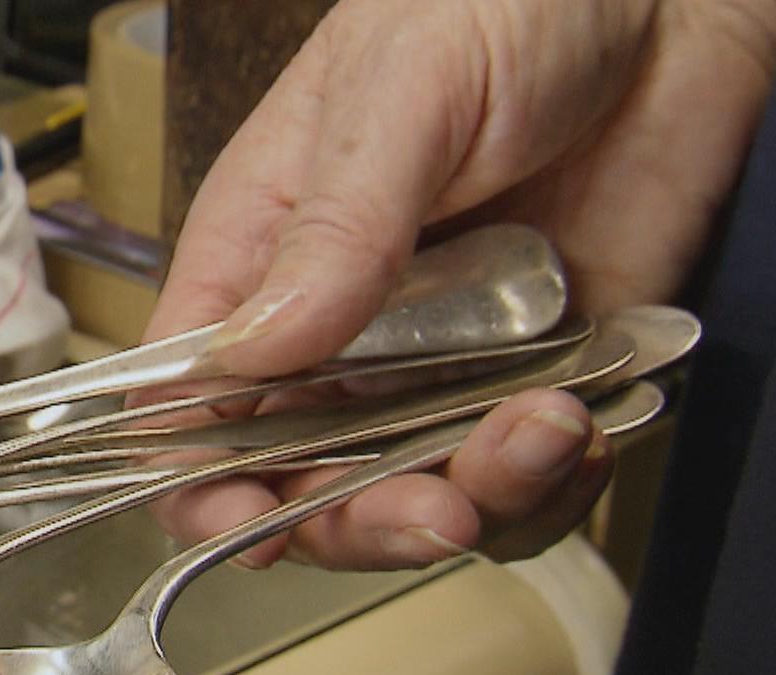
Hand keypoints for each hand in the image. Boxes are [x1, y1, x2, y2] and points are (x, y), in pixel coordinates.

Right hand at [144, 0, 775, 566]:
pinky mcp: (544, 374)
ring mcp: (443, 363)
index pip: (189, 402)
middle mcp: (341, 333)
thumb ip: (333, 228)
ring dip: (480, 499)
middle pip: (303, 482)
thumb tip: (248, 354)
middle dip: (360, 520)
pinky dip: (557, 484)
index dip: (202, 480)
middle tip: (435, 512)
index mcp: (262, 260)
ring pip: (423, 495)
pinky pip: (532, 478)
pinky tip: (585, 430)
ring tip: (546, 430)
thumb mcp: (399, 90)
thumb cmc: (500, 0)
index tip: (245, 521)